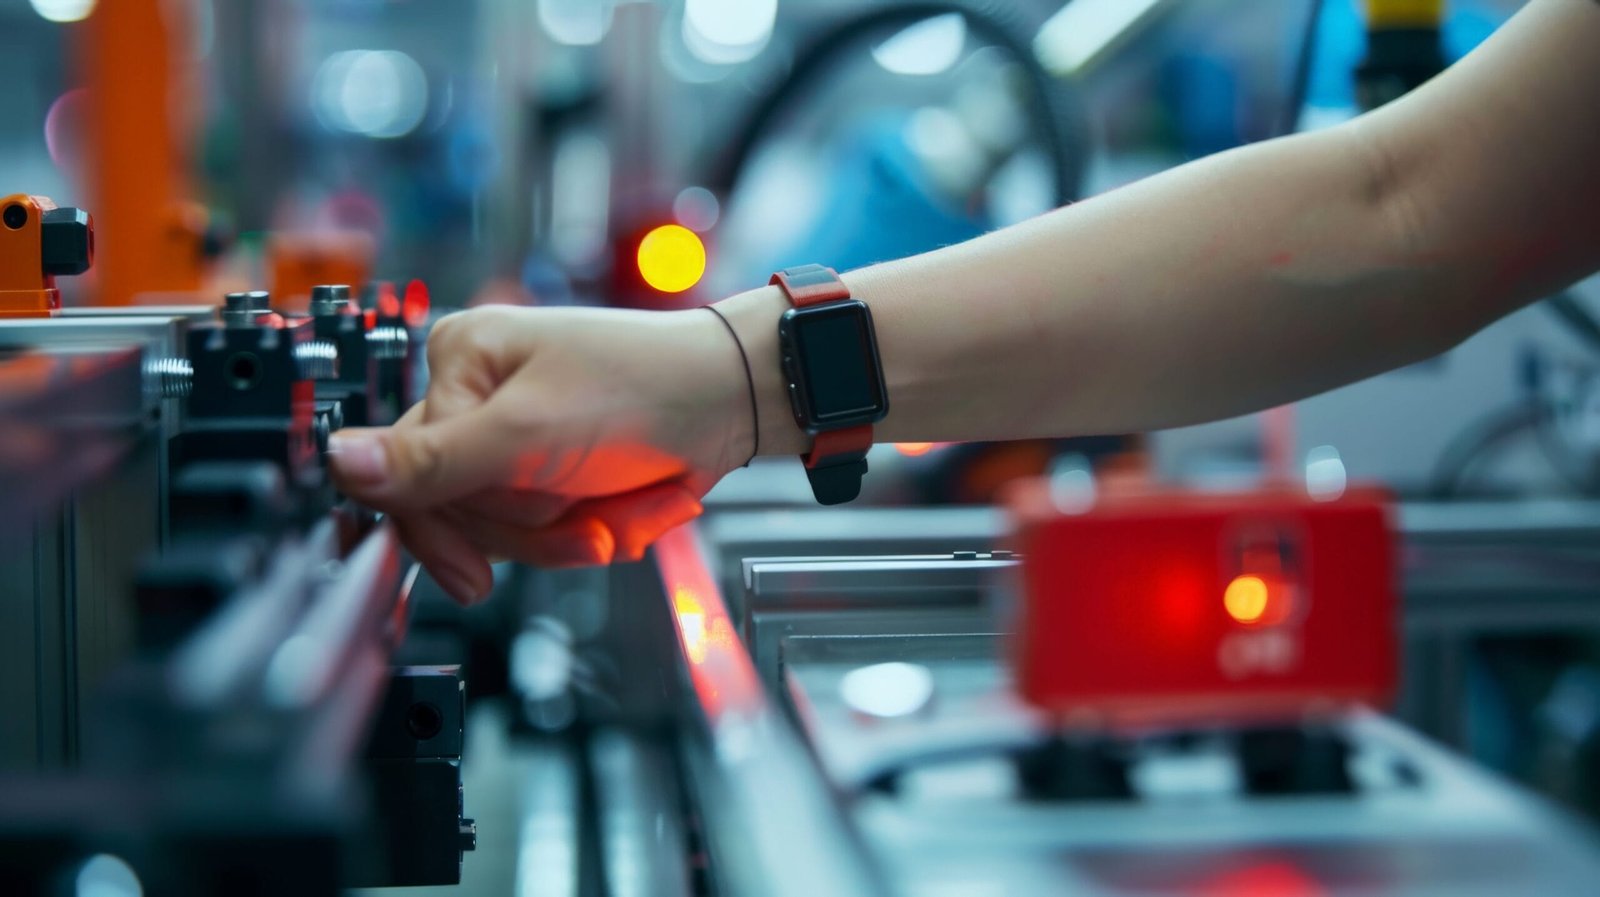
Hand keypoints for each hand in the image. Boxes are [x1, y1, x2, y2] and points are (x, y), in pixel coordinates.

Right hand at [328, 303, 751, 602]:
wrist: (732, 403)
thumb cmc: (643, 391)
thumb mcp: (527, 434)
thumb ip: (432, 461)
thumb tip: (337, 464)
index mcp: (456, 363)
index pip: (402, 475)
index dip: (447, 530)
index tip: (477, 574)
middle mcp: (477, 397)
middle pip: (455, 511)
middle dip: (529, 529)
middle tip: (582, 514)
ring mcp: (518, 438)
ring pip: (504, 532)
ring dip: (568, 535)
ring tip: (613, 510)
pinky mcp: (555, 470)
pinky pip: (546, 532)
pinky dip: (592, 532)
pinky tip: (624, 509)